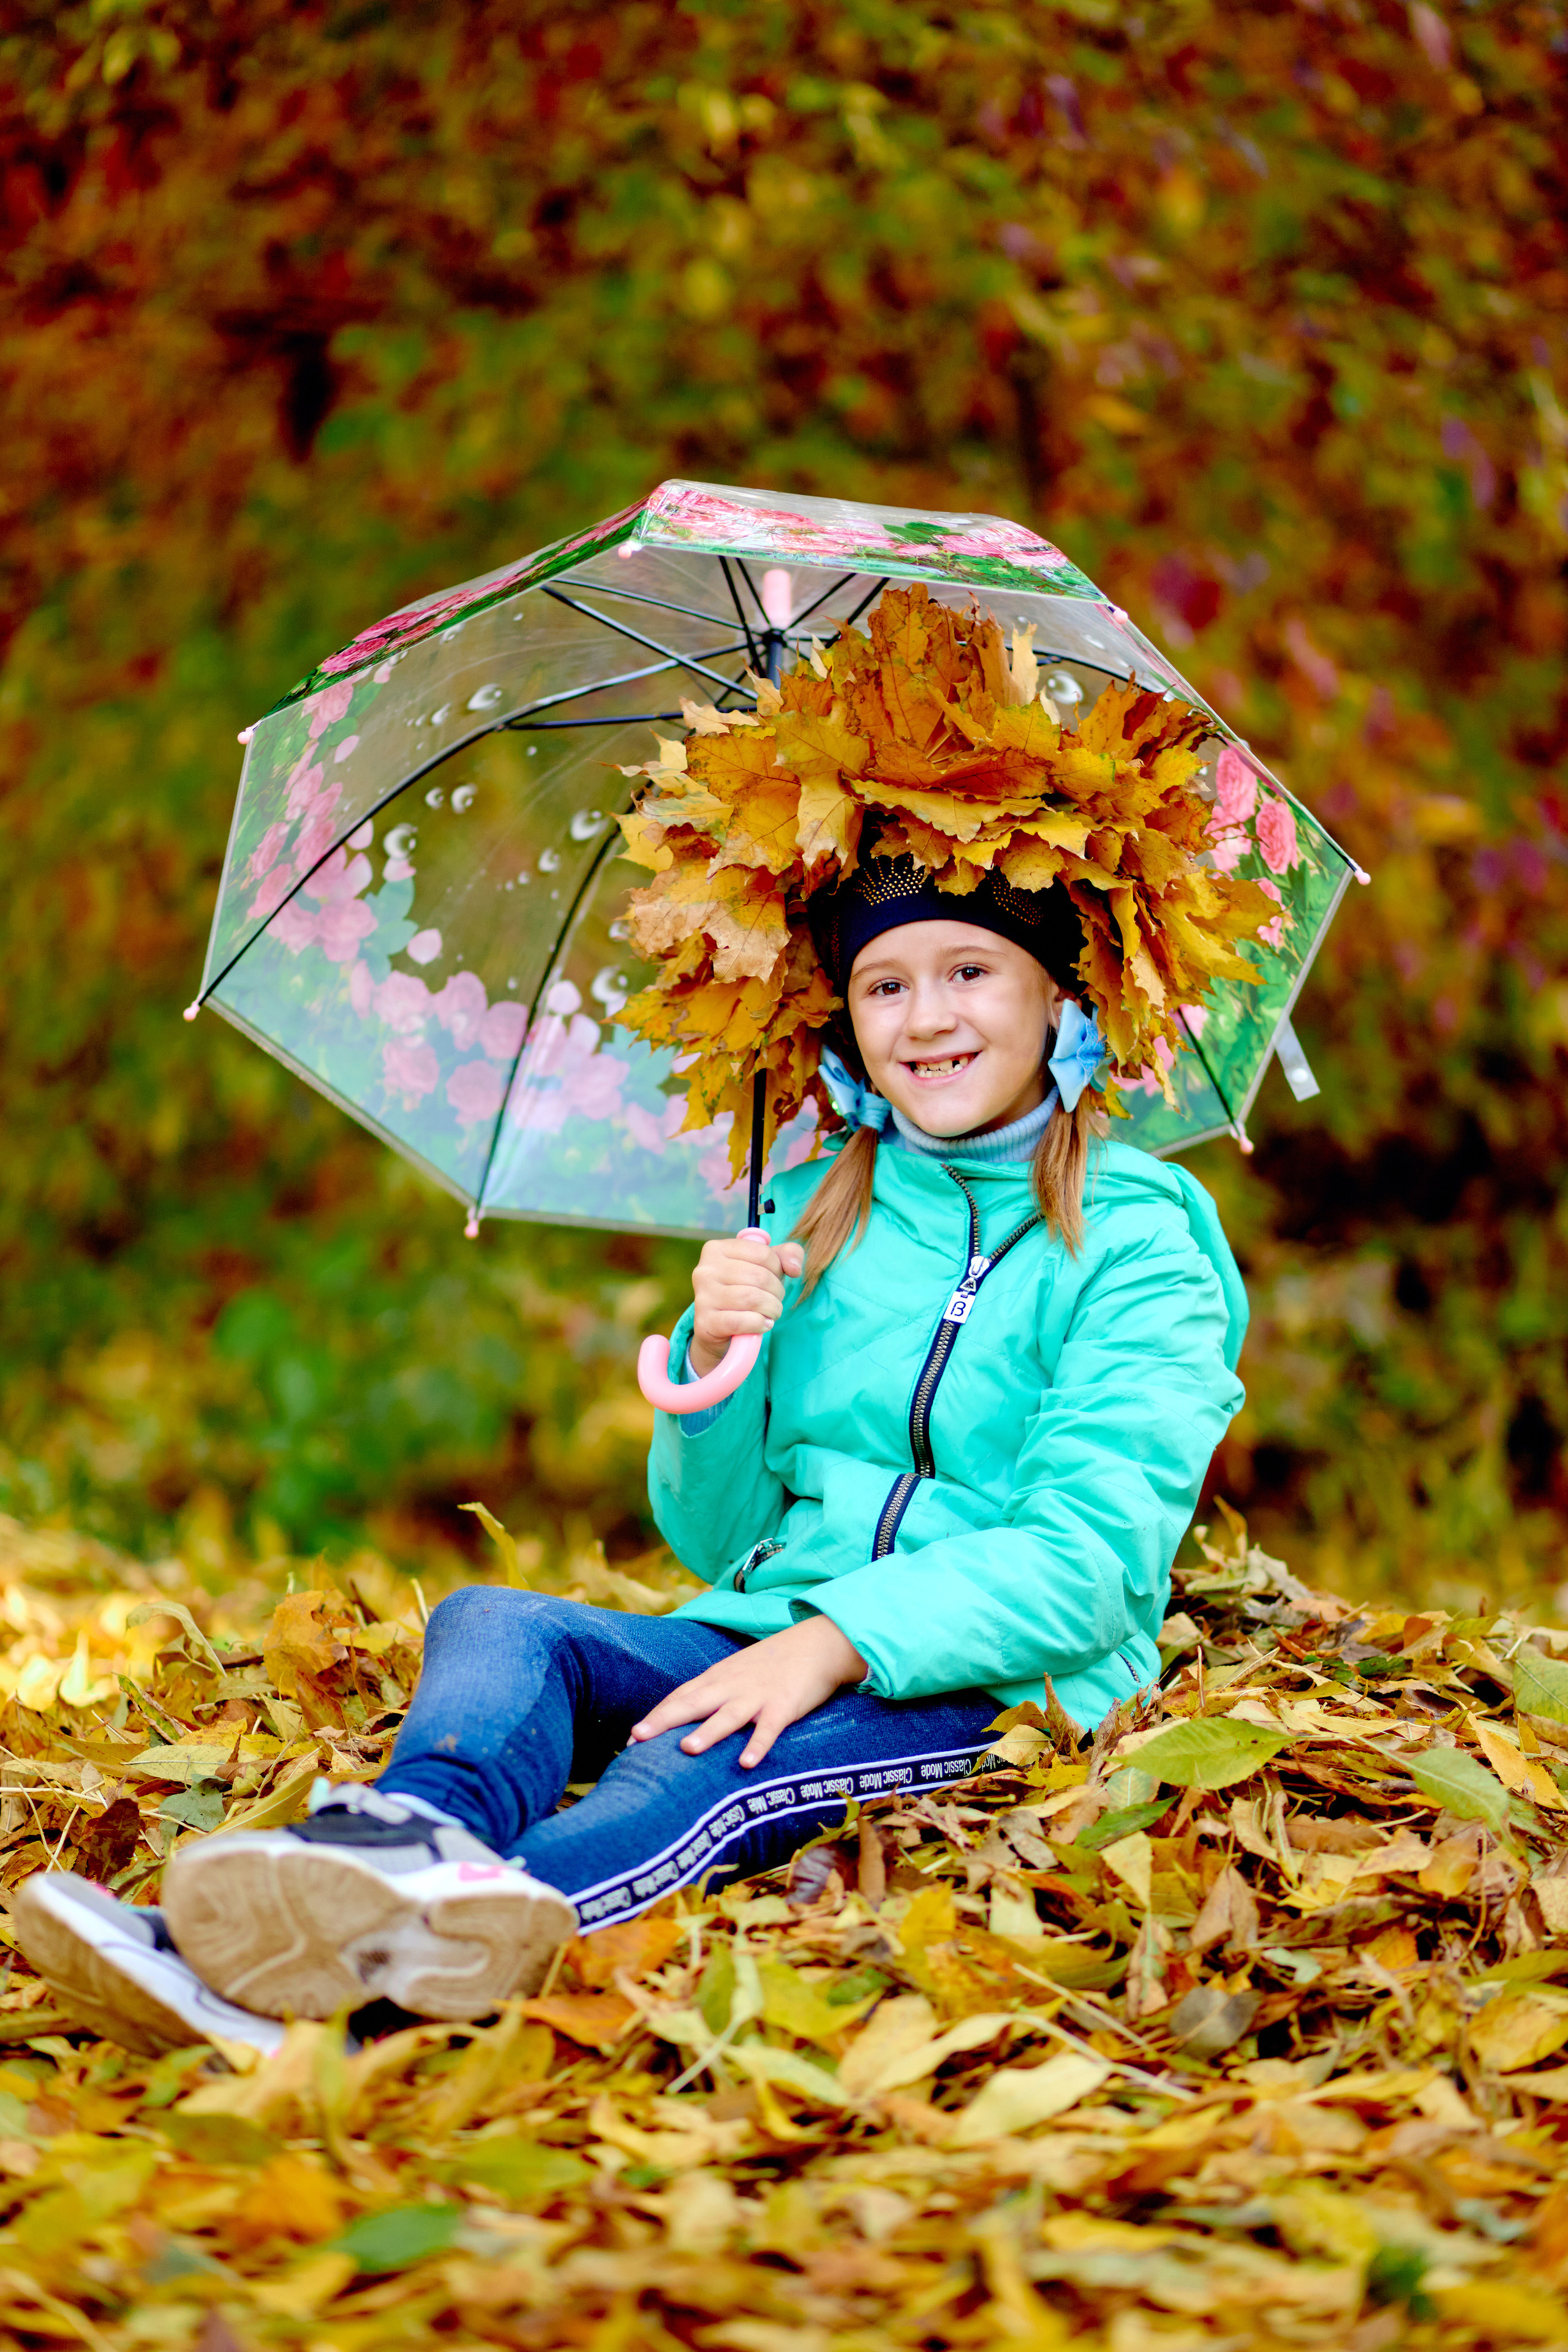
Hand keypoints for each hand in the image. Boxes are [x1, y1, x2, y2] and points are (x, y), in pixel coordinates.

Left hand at [629, 1614, 867, 1768]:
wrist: (816, 1644)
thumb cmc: (770, 1665)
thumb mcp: (734, 1674)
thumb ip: (710, 1695)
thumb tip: (682, 1723)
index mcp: (716, 1679)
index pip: (679, 1697)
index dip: (656, 1717)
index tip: (631, 1738)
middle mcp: (731, 1685)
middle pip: (693, 1703)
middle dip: (664, 1721)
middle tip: (637, 1738)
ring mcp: (757, 1695)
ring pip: (728, 1715)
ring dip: (708, 1732)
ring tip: (687, 1749)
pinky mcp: (784, 1705)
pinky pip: (769, 1728)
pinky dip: (758, 1744)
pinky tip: (747, 1763)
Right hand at [689, 1232, 803, 1377]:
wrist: (717, 1329)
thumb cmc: (744, 1290)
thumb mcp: (766, 1266)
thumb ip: (787, 1255)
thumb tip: (794, 1268)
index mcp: (716, 1249)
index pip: (763, 1253)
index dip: (778, 1269)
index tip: (774, 1279)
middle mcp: (705, 1270)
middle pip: (759, 1277)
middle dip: (777, 1292)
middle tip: (775, 1300)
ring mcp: (702, 1296)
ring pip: (753, 1299)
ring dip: (772, 1309)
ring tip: (771, 1313)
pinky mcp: (705, 1322)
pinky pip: (742, 1321)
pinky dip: (760, 1324)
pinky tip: (763, 1324)